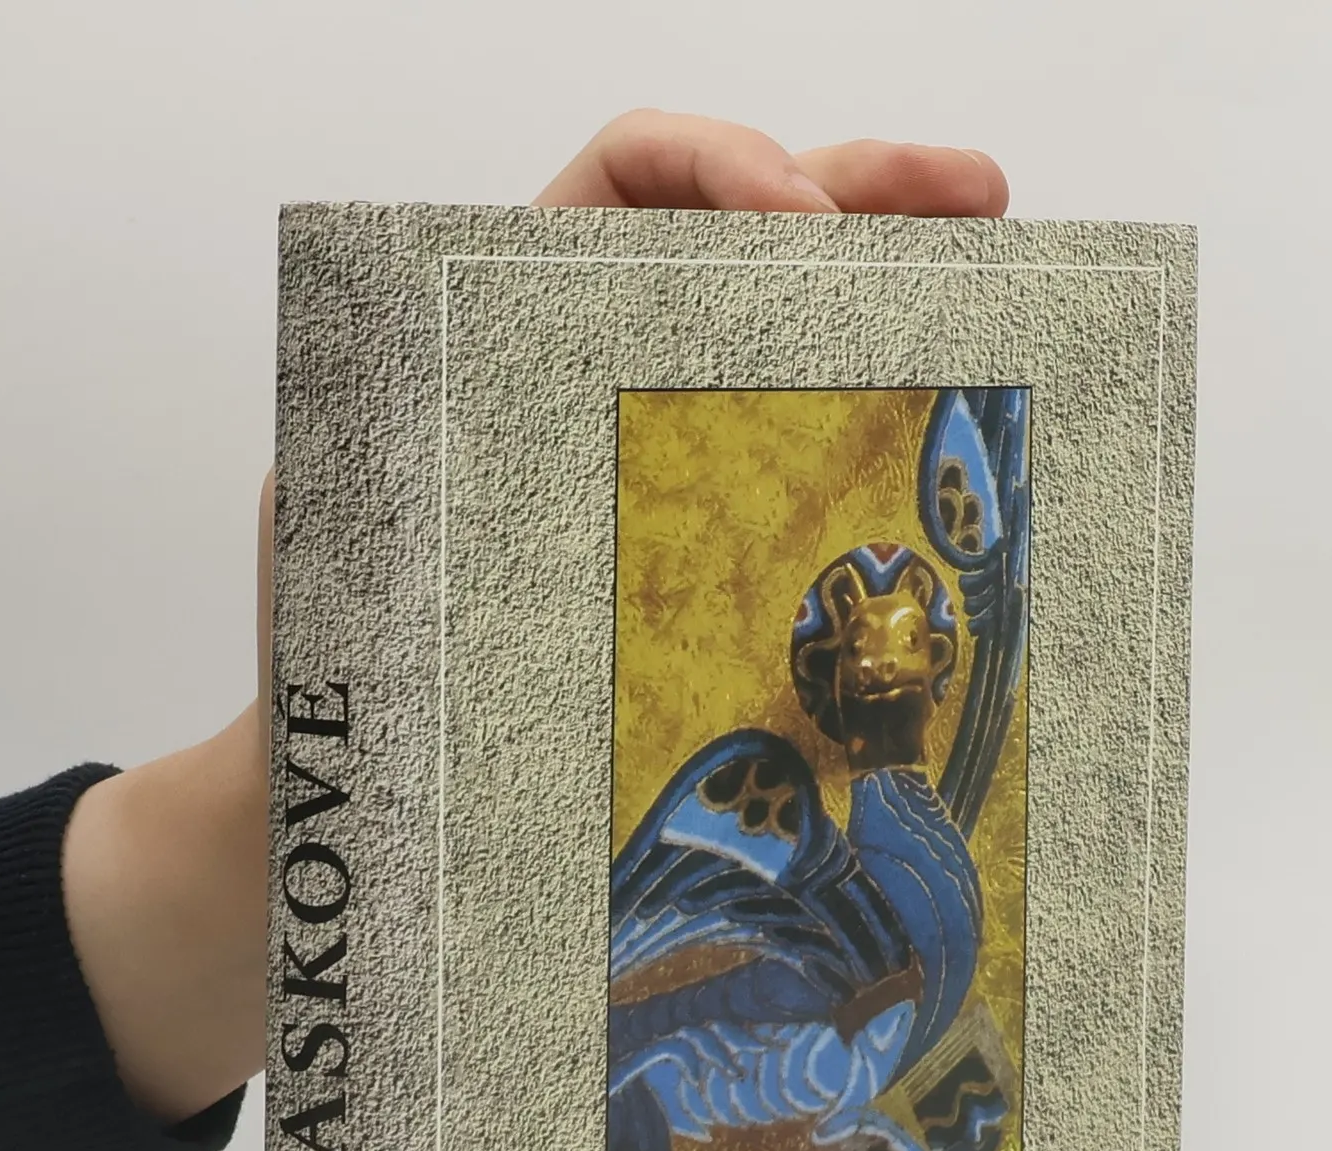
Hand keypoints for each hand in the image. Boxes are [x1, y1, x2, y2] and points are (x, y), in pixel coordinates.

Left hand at [61, 114, 1007, 1123]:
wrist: (364, 804)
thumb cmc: (336, 668)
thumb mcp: (346, 520)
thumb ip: (394, 420)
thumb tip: (481, 352)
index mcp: (500, 327)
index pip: (618, 180)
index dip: (714, 165)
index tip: (796, 223)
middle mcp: (592, 371)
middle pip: (740, 229)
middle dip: (861, 188)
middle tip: (974, 196)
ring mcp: (658, 456)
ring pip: (787, 327)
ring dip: (896, 271)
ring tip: (994, 249)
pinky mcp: (703, 546)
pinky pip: (798, 460)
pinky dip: (874, 416)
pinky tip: (943, 418)